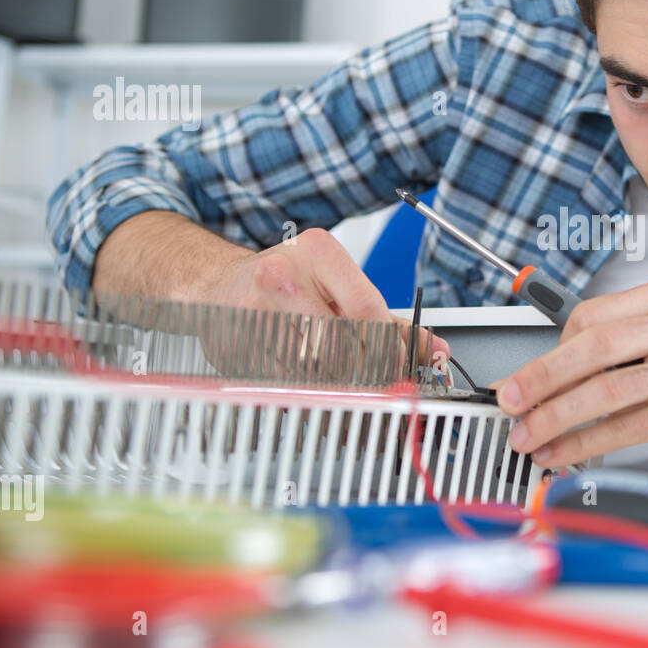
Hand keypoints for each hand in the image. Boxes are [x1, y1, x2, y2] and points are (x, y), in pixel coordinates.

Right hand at [187, 226, 447, 374]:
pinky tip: (316, 392)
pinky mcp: (235, 342)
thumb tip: (433, 350)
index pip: (366, 309)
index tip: (405, 368)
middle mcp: (282, 274)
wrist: (214, 283)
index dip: (390, 348)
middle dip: (368, 374)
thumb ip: (387, 320)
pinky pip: (285, 382)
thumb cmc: (284, 282)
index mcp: (319, 252)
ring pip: (313, 368)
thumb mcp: (338, 285)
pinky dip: (308, 394)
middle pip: (341, 342)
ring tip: (352, 393)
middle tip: (383, 389)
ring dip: (339, 389)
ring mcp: (253, 308)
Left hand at [493, 279, 647, 470]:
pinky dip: (584, 443)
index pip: (590, 317)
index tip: (520, 379)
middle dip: (541, 378)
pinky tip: (561, 454)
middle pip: (594, 347)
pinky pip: (624, 426)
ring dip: (556, 418)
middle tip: (509, 402)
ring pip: (605, 389)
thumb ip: (602, 356)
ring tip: (528, 436)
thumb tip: (529, 382)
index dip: (549, 351)